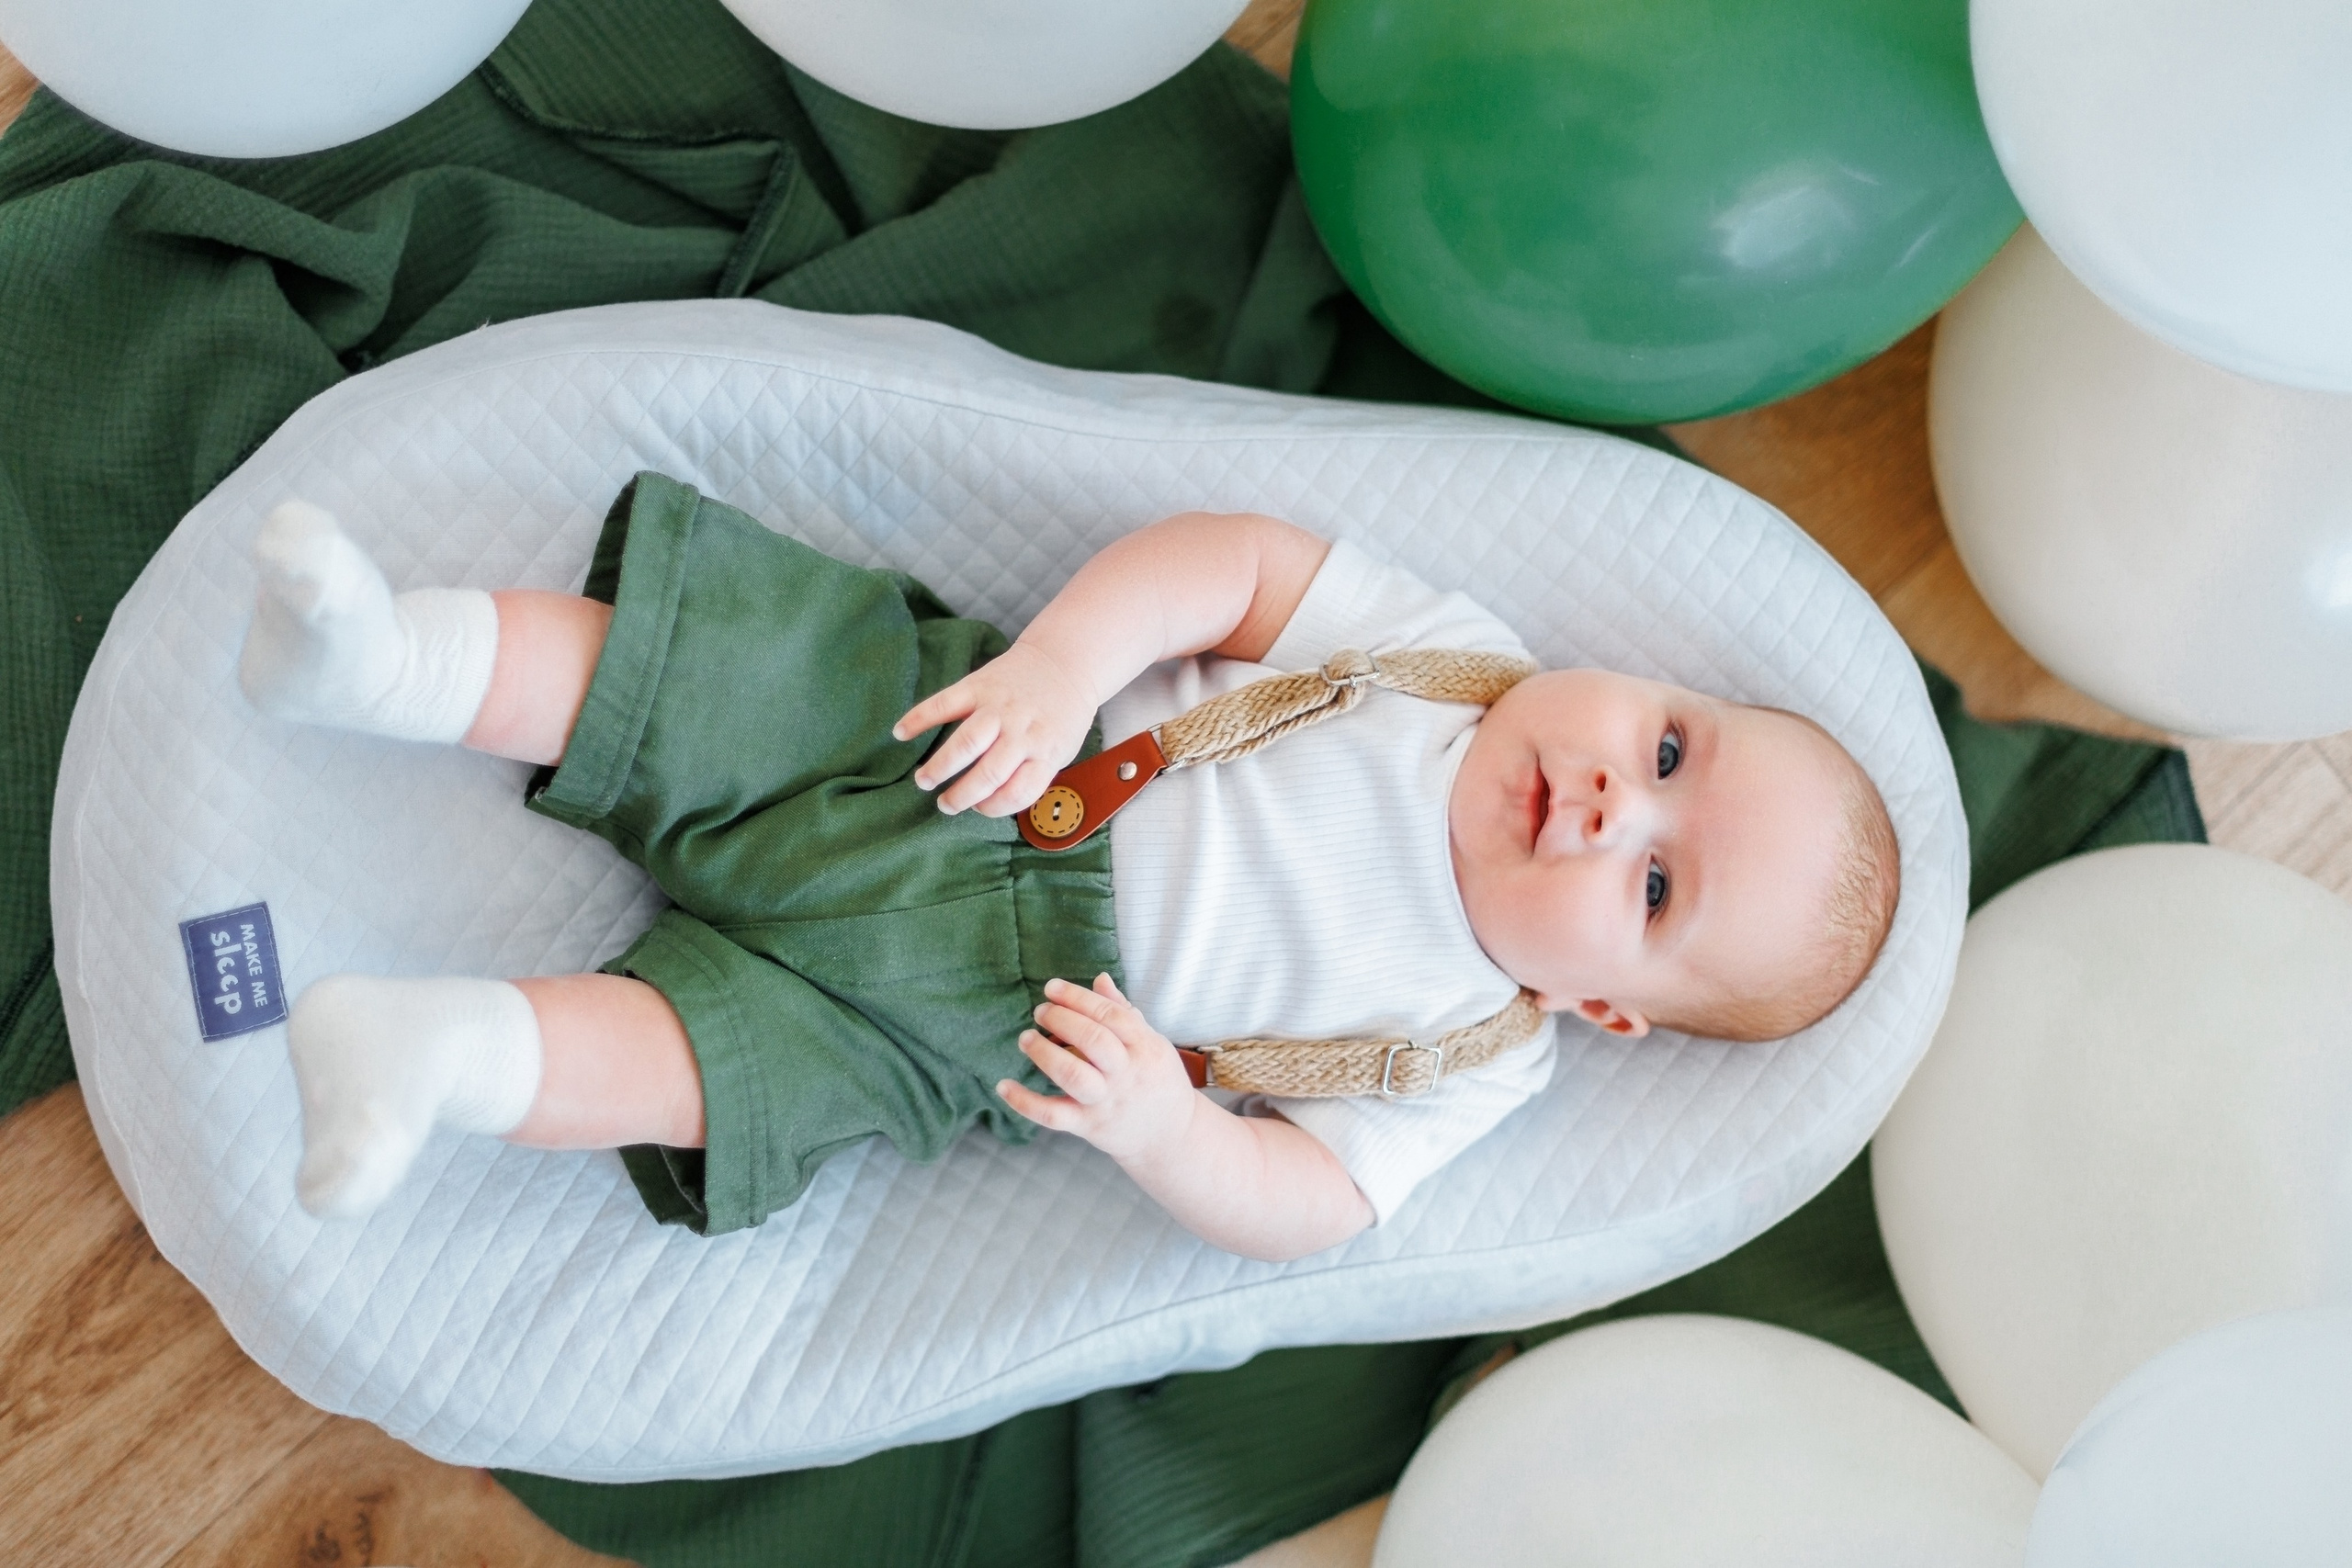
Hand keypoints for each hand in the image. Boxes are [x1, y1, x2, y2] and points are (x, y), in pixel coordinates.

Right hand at [892, 640, 1096, 815]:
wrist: (1063, 662)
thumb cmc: (1060, 716)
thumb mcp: (1061, 751)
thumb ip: (1033, 774)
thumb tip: (992, 800)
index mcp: (1046, 752)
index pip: (1018, 792)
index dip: (994, 807)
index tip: (979, 808)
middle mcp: (1022, 732)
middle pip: (988, 774)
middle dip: (961, 796)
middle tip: (946, 805)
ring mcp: (999, 708)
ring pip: (966, 743)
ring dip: (940, 766)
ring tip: (923, 781)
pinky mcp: (979, 685)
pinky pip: (945, 703)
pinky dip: (919, 718)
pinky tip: (900, 733)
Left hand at [999, 974, 1196, 1165]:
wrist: (1170, 1136)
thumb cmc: (1157, 1081)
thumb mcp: (1152, 1043)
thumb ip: (1125, 1012)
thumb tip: (1100, 979)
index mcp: (1144, 1047)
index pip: (1111, 1015)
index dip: (1078, 997)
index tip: (1052, 988)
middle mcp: (1126, 1073)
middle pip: (1094, 1040)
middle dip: (1062, 1019)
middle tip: (1041, 1011)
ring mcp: (1106, 1101)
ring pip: (1073, 1075)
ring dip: (1044, 1053)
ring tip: (1026, 1038)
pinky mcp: (1088, 1126)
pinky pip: (1053, 1115)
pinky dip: (1025, 1102)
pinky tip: (1004, 1086)